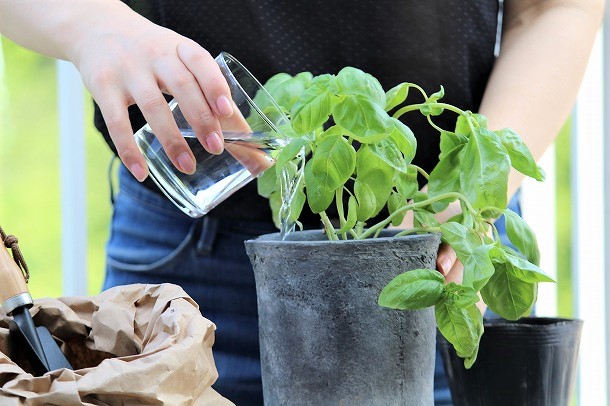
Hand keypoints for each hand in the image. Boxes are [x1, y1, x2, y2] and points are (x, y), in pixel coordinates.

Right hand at [66, 2, 232, 180]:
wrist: (97, 29)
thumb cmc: (154, 55)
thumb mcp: (181, 62)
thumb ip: (211, 95)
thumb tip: (248, 138)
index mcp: (180, 47)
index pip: (200, 61)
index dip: (215, 84)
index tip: (227, 111)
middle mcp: (155, 55)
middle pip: (182, 85)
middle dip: (201, 118)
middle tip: (216, 147)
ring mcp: (127, 70)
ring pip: (152, 106)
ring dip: (172, 139)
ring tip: (187, 166)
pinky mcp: (103, 87)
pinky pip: (117, 122)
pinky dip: (129, 150)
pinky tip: (141, 171)